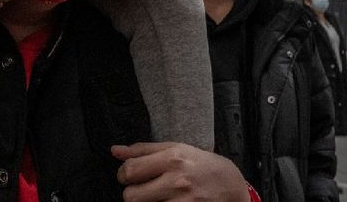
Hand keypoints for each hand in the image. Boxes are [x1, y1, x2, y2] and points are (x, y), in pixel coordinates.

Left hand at [113, 142, 249, 201]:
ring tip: (157, 196)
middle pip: (131, 196)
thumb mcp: (176, 148)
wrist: (231, 186)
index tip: (130, 175)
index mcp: (172, 157)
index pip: (129, 170)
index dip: (124, 174)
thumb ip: (143, 150)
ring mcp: (183, 201)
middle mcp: (177, 180)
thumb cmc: (201, 164)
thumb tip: (115, 150)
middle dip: (132, 193)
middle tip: (141, 189)